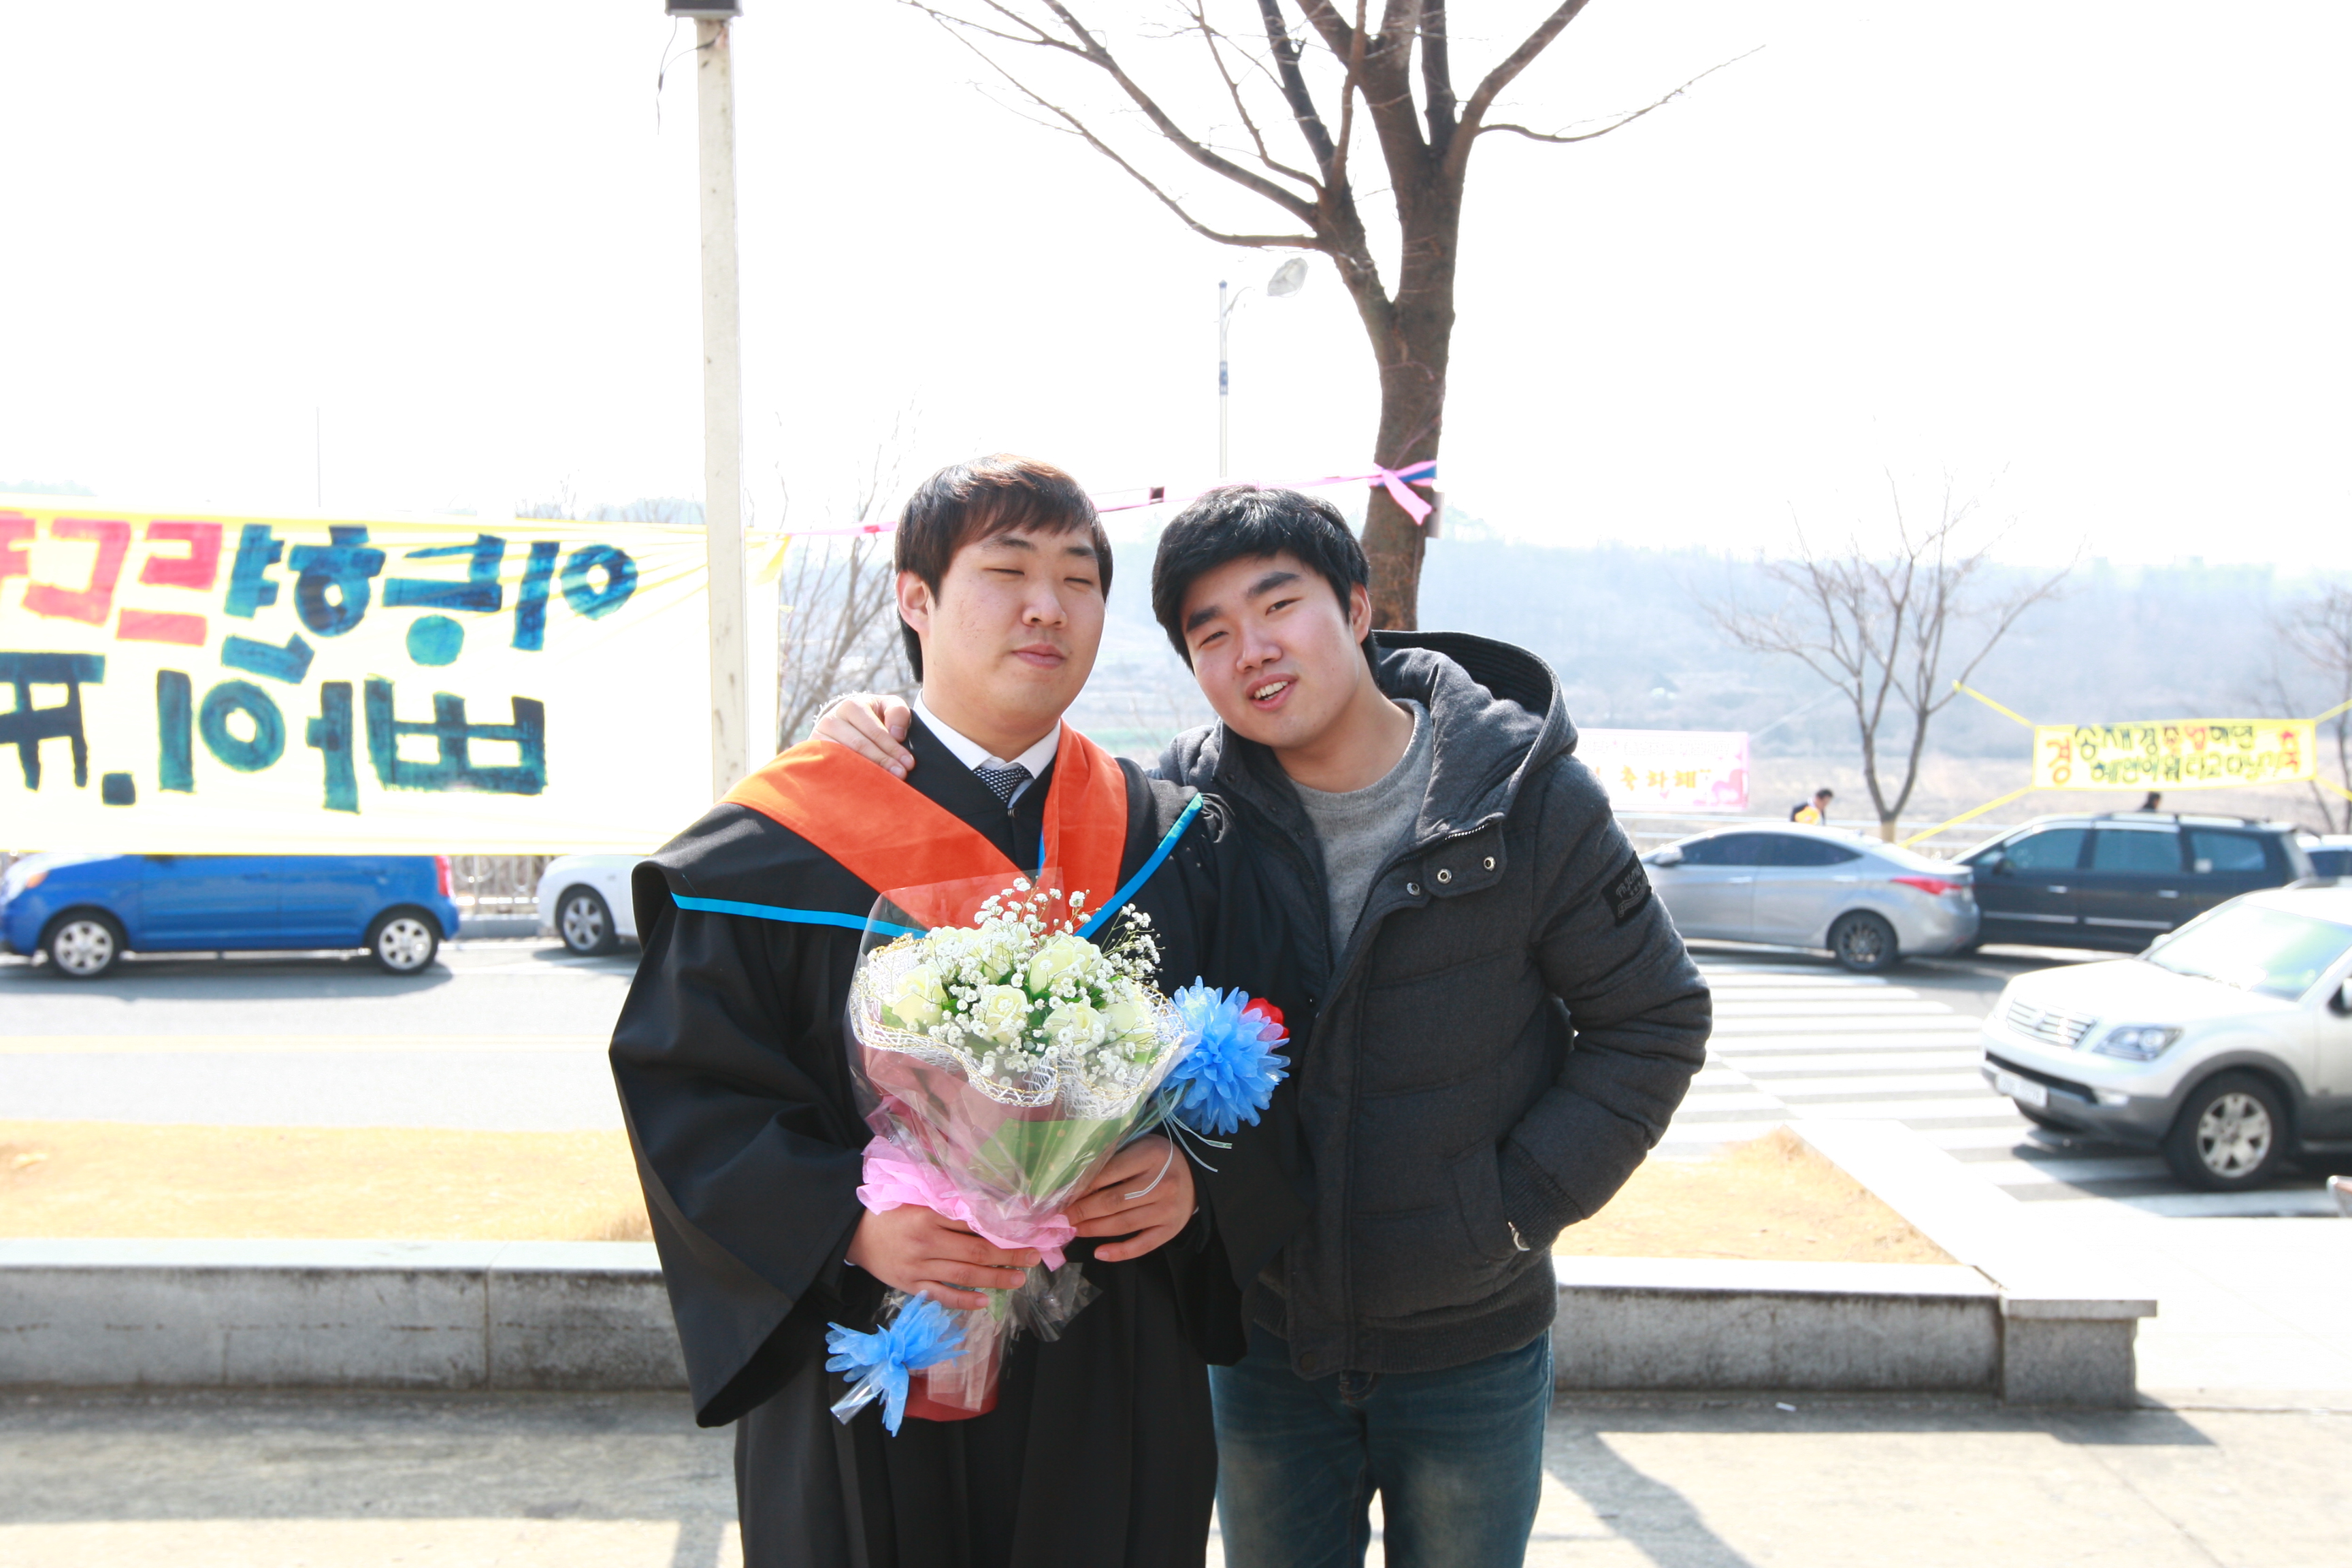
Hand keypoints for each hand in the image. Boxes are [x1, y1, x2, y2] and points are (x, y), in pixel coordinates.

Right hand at [813, 693, 916, 777]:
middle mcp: (832, 719)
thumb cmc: (873, 716)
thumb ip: (898, 712)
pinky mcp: (812, 753)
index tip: (909, 764)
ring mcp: (819, 737)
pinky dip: (847, 778)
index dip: (893, 748)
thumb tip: (897, 735)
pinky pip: (830, 768)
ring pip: (843, 759)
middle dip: (883, 762)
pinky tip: (861, 787)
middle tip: (901, 776)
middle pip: (859, 746)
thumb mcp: (888, 707)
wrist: (844, 722)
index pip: (875, 731)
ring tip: (885, 784)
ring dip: (866, 773)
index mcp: (852, 706)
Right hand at [846, 1204, 1039, 1311]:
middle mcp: (926, 1243)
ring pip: (964, 1277)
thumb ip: (946, 1202)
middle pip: (975, 1252)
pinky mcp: (911, 1285)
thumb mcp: (916, 1198)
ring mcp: (919, 1267)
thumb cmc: (890, 1211)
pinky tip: (985, 1302)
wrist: (853, 1233)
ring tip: (1019, 1279)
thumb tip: (984, 1204)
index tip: (1024, 1230)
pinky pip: (942, 1296)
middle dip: (1008, 1255)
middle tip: (1033, 1257)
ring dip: (995, 1279)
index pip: (972, 1223)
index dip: (1001, 1228)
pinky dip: (964, 1301)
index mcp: (928, 1215)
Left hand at [1064, 1135, 1196, 1263]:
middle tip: (1061, 1217)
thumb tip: (1073, 1182)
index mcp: (1150, 1156)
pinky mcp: (1172, 1229)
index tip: (1062, 1196)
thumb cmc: (1157, 1157)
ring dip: (1094, 1229)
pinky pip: (1143, 1245)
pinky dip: (1120, 1252)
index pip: (1109, 1173)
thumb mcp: (1137, 1146)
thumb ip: (1112, 1159)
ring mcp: (1168, 1209)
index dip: (1082, 1187)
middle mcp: (1162, 1183)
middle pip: (1114, 1201)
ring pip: (1124, 1224)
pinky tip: (1099, 1252)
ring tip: (1074, 1230)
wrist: (1195, 1173)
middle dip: (1083, 1211)